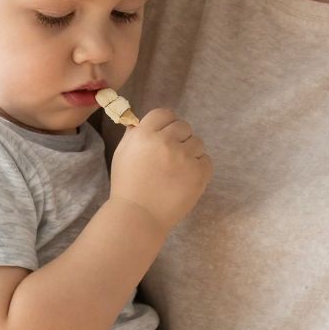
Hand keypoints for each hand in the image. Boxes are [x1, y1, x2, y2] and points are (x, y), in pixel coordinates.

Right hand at [108, 106, 210, 232]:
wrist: (139, 216)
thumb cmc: (127, 186)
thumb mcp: (122, 154)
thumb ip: (133, 135)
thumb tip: (142, 122)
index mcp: (144, 135)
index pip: (164, 113)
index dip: (165, 123)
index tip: (165, 135)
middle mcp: (166, 142)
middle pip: (183, 126)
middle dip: (179, 138)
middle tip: (172, 156)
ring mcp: (184, 157)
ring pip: (197, 142)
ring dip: (190, 152)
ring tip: (179, 169)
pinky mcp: (199, 173)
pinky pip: (206, 160)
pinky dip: (199, 167)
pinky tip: (187, 178)